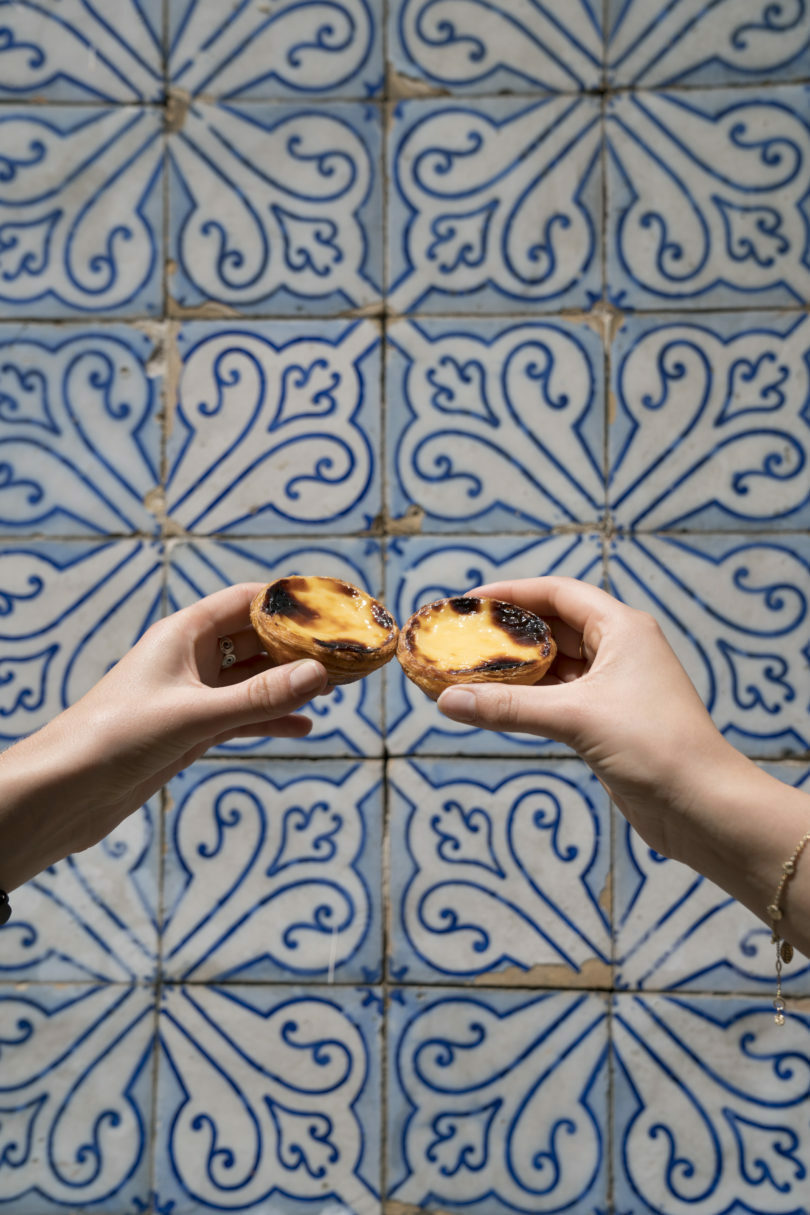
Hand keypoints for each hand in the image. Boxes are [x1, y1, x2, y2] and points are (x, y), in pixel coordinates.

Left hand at [0, 584, 329, 881]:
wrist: (68, 791)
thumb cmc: (117, 738)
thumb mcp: (195, 716)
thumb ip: (258, 697)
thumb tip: (320, 675)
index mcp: (182, 633)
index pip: (244, 600)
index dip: (287, 601)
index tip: (331, 605)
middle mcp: (189, 658)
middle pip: (254, 639)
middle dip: (298, 646)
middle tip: (344, 652)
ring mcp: (192, 695)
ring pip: (253, 680)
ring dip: (290, 682)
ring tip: (335, 687)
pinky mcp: (192, 730)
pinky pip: (243, 717)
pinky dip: (271, 719)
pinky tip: (305, 727)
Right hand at [436, 577, 737, 861]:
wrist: (702, 807)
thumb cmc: (653, 747)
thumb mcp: (576, 719)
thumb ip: (509, 708)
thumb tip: (446, 701)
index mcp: (622, 628)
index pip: (558, 593)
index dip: (512, 594)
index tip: (468, 604)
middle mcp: (619, 649)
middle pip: (553, 626)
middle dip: (508, 633)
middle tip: (461, 639)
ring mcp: (614, 686)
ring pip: (554, 665)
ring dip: (515, 669)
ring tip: (468, 671)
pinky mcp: (608, 720)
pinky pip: (558, 697)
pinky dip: (528, 698)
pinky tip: (495, 705)